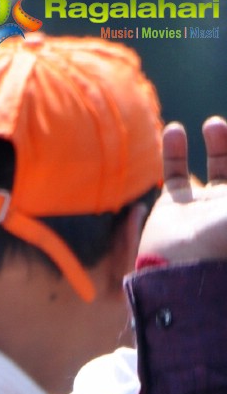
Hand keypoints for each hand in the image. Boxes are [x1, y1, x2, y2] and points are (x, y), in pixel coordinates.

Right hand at [137, 116, 226, 267]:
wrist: (180, 269)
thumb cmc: (220, 239)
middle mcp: (225, 206)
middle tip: (223, 127)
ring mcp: (202, 205)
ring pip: (215, 163)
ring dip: (217, 140)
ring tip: (212, 124)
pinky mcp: (172, 207)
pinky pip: (175, 172)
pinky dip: (174, 150)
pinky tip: (174, 130)